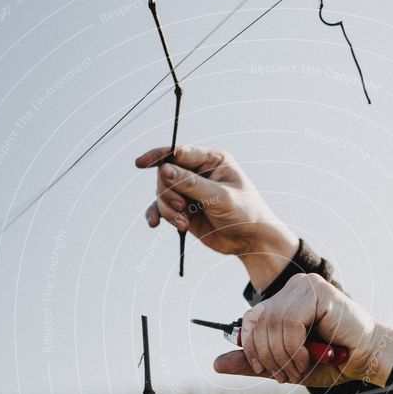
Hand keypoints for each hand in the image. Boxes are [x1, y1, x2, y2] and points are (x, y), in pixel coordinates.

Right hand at [135, 145, 298, 289]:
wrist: (251, 241)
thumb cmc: (245, 213)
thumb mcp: (220, 197)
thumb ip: (191, 184)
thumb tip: (164, 170)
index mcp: (211, 160)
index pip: (178, 152)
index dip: (158, 156)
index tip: (141, 163)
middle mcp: (198, 173)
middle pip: (165, 174)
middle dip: (168, 191)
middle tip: (181, 206)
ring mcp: (190, 192)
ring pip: (162, 193)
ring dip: (167, 208)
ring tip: (183, 223)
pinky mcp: (185, 210)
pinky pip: (162, 209)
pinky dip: (158, 215)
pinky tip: (154, 224)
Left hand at [214, 273, 392, 387]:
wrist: (367, 360)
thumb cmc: (331, 361)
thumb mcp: (284, 365)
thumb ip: (253, 363)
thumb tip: (216, 364)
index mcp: (283, 301)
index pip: (249, 322)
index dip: (252, 350)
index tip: (268, 371)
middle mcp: (292, 288)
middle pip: (257, 322)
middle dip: (268, 356)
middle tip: (286, 374)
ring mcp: (304, 286)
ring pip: (272, 324)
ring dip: (284, 356)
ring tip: (301, 367)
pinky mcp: (317, 291)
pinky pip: (290, 322)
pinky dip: (295, 347)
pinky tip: (310, 355)